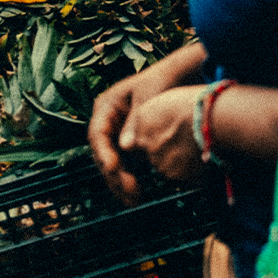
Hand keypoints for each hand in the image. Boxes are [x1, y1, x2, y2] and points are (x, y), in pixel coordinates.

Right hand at [89, 43, 205, 203]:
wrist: (180, 77)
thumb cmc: (162, 81)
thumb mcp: (148, 96)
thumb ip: (136, 121)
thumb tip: (126, 147)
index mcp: (106, 107)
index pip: (97, 133)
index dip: (103, 152)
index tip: (113, 167)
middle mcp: (108, 122)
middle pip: (102, 152)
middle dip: (113, 173)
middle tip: (129, 191)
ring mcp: (119, 133)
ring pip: (112, 161)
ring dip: (119, 181)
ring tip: (133, 200)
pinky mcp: (131, 143)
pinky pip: (125, 163)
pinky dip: (129, 178)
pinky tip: (138, 193)